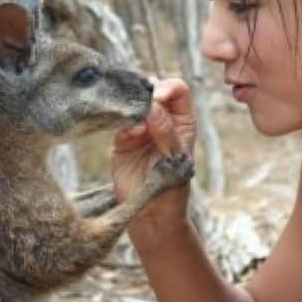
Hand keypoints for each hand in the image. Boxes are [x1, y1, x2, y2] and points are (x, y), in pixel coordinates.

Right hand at [110, 78, 196, 224]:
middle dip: (148, 94)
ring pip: (133, 103)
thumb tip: (153, 106)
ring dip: (133, 107)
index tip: (160, 98)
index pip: (177, 90)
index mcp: (182, 120)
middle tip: (145, 107)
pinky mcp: (122, 139)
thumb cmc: (172, 186)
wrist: (152, 214)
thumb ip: (165, 131)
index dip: (168, 88)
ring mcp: (141, 128)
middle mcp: (162, 119)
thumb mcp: (175, 158)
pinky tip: (129, 136)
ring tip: (138, 124)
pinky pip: (119, 122)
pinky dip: (124, 124)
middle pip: (154, 90)